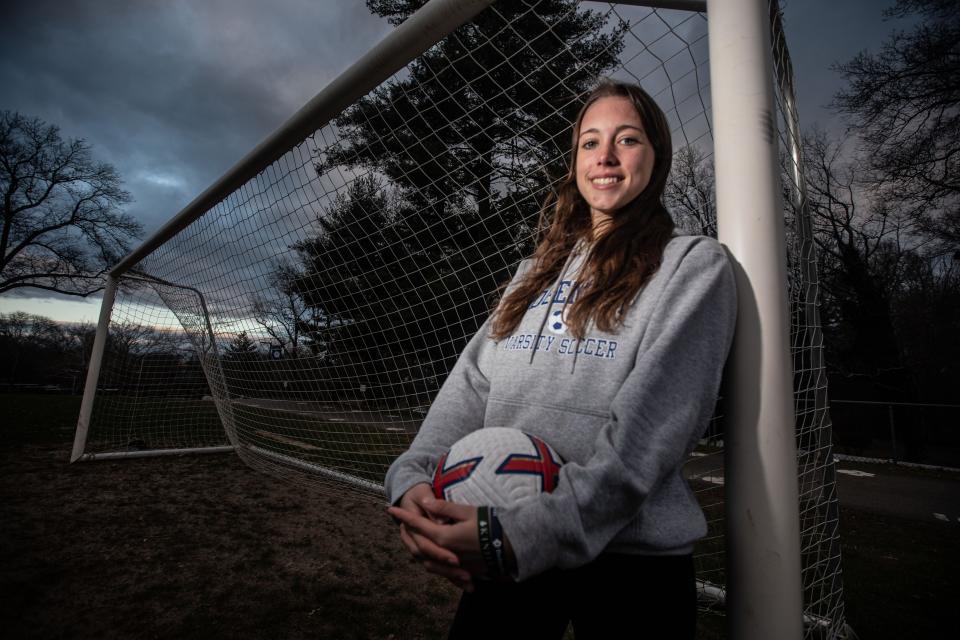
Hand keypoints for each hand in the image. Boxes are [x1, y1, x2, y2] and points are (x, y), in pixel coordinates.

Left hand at [389, 497, 515, 588]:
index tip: (390, 508)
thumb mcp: (468, 511)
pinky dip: (436, 563)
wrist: (513, 544)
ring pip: (429, 561)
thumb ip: (444, 508)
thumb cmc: (490, 523)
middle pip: (419, 546)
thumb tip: (425, 502)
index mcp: (444, 537)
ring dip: (420, 551)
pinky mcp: (465, 571)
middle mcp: (446, 553)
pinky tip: (437, 558)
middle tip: (400, 524)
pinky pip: (444, 570)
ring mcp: (455, 564)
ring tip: (414, 540)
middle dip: (408, 534)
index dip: (403, 516)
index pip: (418, 525)